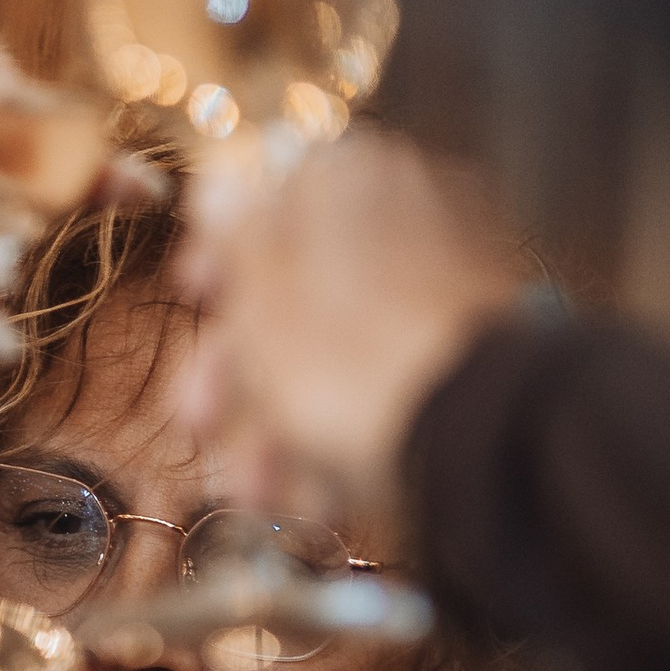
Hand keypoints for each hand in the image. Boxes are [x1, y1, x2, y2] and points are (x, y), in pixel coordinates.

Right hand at [180, 133, 524, 524]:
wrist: (476, 436)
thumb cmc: (348, 363)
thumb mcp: (263, 301)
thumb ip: (235, 238)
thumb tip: (217, 185)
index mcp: (348, 177)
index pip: (267, 198)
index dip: (221, 257)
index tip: (193, 298)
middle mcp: (406, 211)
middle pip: (298, 288)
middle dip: (240, 372)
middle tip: (200, 423)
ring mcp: (446, 281)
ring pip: (338, 346)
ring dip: (284, 423)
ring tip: (262, 490)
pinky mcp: (474, 348)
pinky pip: (389, 378)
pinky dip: (349, 429)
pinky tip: (321, 493)